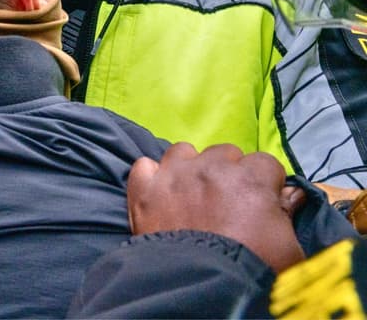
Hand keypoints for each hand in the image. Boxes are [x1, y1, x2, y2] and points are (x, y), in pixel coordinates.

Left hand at [128, 142, 306, 272]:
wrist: (200, 284)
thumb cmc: (252, 267)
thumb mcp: (287, 247)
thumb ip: (288, 214)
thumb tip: (293, 194)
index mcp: (251, 178)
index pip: (266, 163)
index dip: (266, 183)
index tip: (263, 202)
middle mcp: (211, 167)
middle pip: (224, 153)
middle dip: (229, 172)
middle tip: (228, 201)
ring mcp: (174, 175)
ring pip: (183, 152)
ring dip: (190, 167)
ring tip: (192, 193)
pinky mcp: (144, 189)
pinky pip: (144, 166)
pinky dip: (151, 177)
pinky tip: (158, 193)